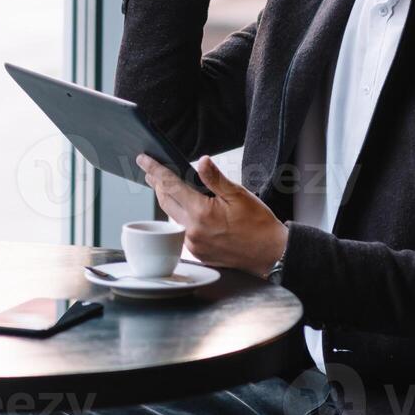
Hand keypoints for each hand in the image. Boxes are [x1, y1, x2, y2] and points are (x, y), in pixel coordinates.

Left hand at [135, 153, 288, 277]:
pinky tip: (185, 209)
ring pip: (172, 216)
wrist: (271, 254)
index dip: (155, 170)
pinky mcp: (199, 253)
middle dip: (157, 184)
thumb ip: (215, 178)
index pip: (170, 185)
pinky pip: (182, 231)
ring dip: (168, 200)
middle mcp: (192, 231)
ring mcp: (194, 244)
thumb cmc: (259, 224)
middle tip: (151, 171)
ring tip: (167, 186)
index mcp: (201, 213)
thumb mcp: (239, 194)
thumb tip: (201, 161)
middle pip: (166, 201)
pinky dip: (180, 216)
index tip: (143, 160)